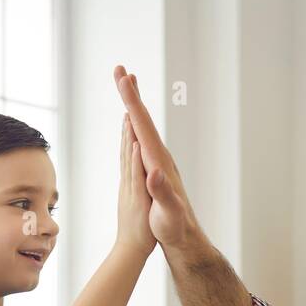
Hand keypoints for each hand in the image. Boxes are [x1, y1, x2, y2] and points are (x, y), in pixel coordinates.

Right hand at [113, 65, 201, 248]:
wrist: (185, 236)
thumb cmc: (174, 227)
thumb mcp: (169, 212)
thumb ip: (162, 192)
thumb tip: (154, 171)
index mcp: (158, 162)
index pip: (143, 126)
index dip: (132, 102)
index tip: (123, 79)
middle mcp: (159, 156)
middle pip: (143, 118)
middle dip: (131, 94)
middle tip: (121, 69)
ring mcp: (158, 161)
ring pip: (143, 125)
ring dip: (134, 104)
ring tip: (126, 84)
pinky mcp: (155, 167)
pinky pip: (143, 138)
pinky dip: (135, 123)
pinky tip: (132, 120)